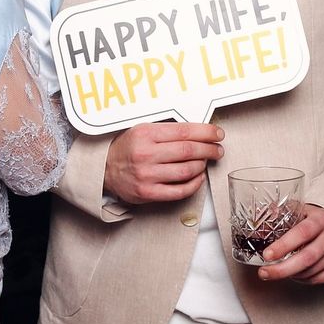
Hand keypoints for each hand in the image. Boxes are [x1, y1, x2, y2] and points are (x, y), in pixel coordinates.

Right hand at [104, 122, 224, 203]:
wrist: (105, 169)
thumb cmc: (127, 148)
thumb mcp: (142, 130)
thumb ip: (167, 130)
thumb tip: (198, 131)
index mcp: (146, 134)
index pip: (185, 131)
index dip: (206, 132)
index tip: (217, 134)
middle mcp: (146, 154)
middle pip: (189, 151)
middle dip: (209, 149)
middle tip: (217, 149)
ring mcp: (147, 175)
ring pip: (187, 171)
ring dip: (202, 166)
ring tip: (205, 161)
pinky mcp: (148, 193)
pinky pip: (179, 191)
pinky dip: (194, 184)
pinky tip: (198, 177)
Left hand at [256, 204, 323, 284]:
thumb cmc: (314, 219)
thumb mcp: (300, 210)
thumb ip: (281, 213)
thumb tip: (258, 217)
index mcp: (322, 218)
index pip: (302, 233)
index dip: (283, 246)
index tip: (267, 255)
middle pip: (307, 258)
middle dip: (282, 269)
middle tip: (264, 272)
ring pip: (311, 271)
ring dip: (291, 274)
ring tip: (277, 270)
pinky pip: (319, 279)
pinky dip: (303, 279)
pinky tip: (295, 273)